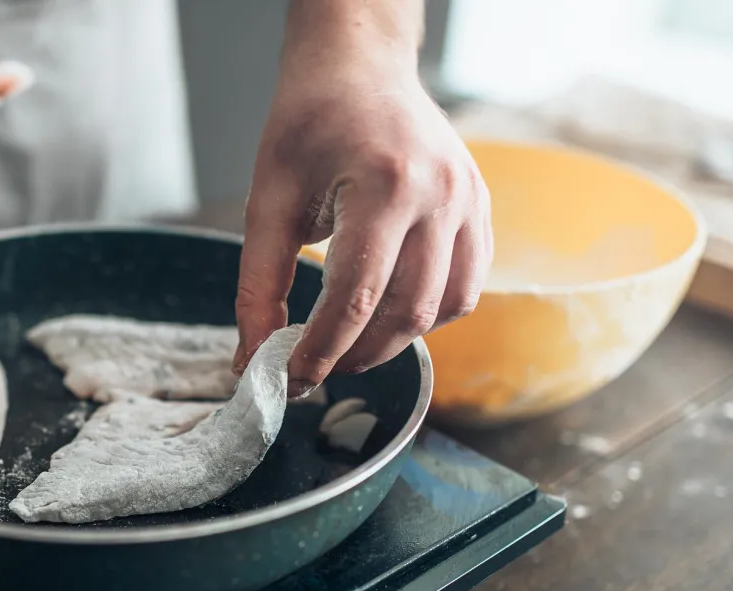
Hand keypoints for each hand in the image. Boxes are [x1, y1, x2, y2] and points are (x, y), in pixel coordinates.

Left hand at [233, 0, 491, 397]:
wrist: (359, 67)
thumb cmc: (308, 124)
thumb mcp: (268, 199)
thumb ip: (259, 284)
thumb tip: (251, 358)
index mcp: (385, 183)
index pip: (357, 296)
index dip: (322, 350)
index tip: (292, 380)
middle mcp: (440, 193)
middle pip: (407, 311)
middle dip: (358, 354)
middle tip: (315, 368)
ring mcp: (470, 200)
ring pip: (445, 306)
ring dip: (395, 341)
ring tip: (349, 344)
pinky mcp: (480, 208)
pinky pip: (466, 285)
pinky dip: (429, 314)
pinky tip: (388, 312)